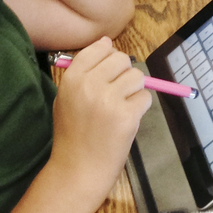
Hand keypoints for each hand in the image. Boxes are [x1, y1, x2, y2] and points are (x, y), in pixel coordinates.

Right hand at [50, 37, 150, 201]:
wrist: (78, 169)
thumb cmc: (73, 134)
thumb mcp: (66, 97)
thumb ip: (84, 71)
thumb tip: (106, 42)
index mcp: (72, 78)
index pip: (100, 48)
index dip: (109, 58)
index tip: (108, 73)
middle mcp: (90, 85)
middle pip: (122, 59)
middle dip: (124, 74)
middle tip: (117, 94)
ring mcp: (109, 100)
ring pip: (137, 77)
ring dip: (134, 91)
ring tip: (120, 108)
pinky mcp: (127, 116)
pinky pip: (145, 98)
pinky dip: (140, 108)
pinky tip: (126, 121)